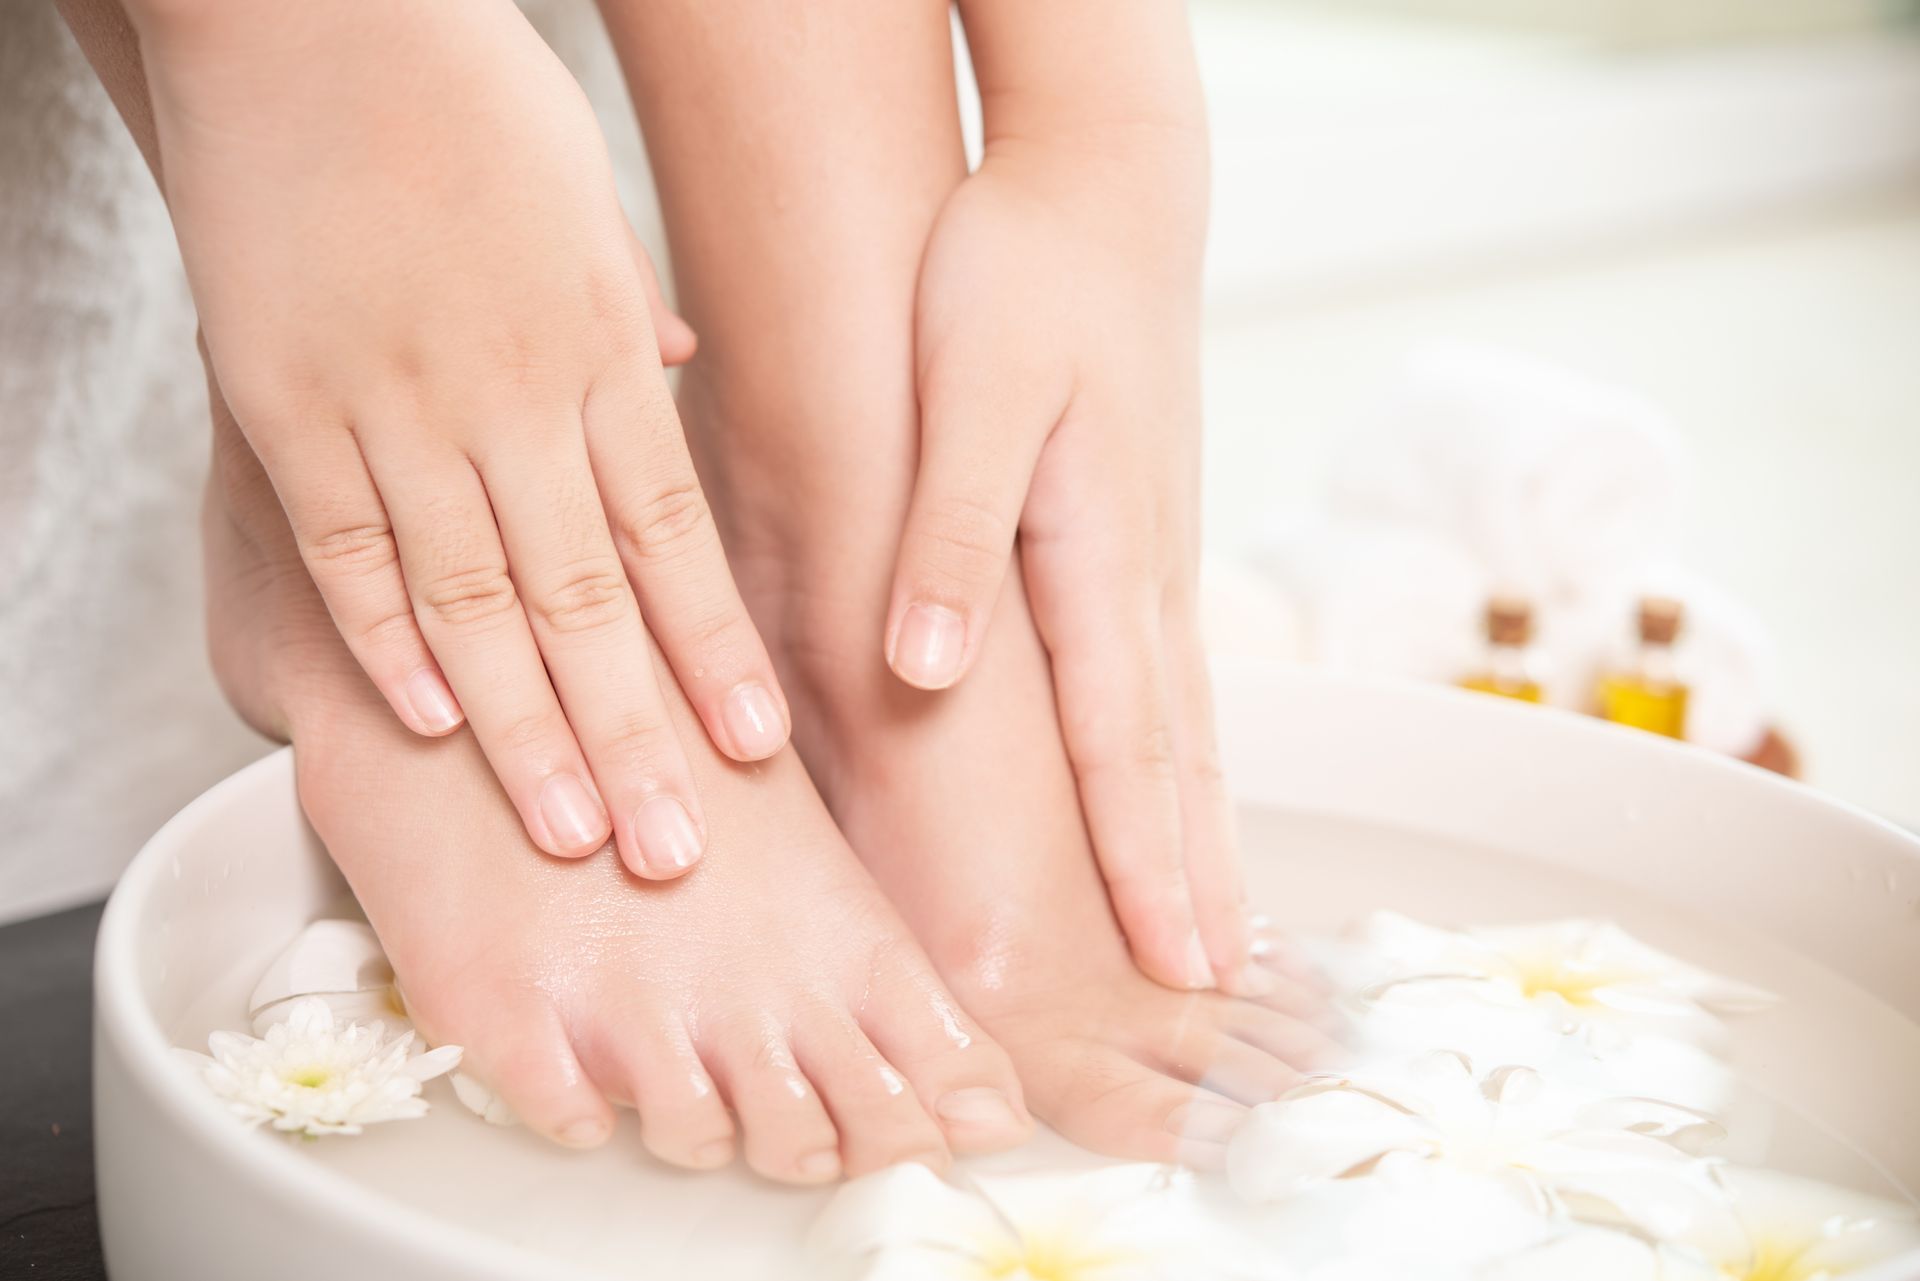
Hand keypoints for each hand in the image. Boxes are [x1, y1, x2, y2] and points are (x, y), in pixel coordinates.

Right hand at [135, 0, 788, 876]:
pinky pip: (348, 544)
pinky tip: (428, 724)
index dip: (713, 647)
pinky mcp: (289, 404)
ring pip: (476, 598)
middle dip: (637, 733)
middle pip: (588, 598)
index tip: (756, 747)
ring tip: (573, 830)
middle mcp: (512, 397)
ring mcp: (397, 405)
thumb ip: (620, 308)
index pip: (671, 534)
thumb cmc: (461, 98)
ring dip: (525, 726)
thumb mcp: (583, 202)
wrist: (311, 17)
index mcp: (595, 351)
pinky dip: (386, 638)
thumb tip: (670, 364)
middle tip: (677, 848)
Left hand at [890, 132, 1260, 993]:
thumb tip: (926, 670)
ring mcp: (1162, 554)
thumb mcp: (965, 392)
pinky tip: (1184, 785)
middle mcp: (1150, 572)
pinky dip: (1190, 754)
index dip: (1148, 864)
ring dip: (1207, 828)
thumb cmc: (1020, 276)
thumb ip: (950, 535)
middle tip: (1220, 985)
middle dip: (1199, 877)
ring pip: (1192, 722)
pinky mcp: (1150, 531)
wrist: (1100, 190)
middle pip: (1183, 756)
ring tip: (1221, 916)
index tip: (1179, 964)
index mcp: (1102, 553)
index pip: (1128, 745)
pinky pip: (1176, 674)